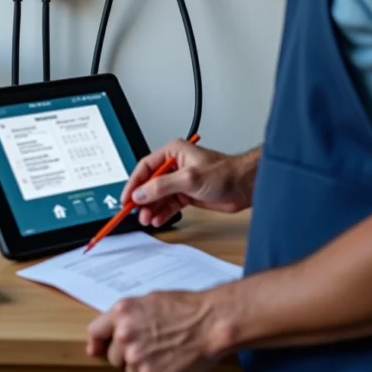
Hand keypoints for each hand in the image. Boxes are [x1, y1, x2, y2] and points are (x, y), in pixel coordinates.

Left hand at [87, 289, 226, 371]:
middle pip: (114, 356)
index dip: (98, 342)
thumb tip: (114, 330)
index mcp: (123, 312)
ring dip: (146, 368)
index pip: (95, 332)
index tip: (98, 349)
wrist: (211, 322)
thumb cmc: (187, 308)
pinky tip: (175, 364)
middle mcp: (125, 335)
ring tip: (167, 353)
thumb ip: (128, 316)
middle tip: (152, 346)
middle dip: (130, 355)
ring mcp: (137, 358)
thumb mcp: (151, 301)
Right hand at [121, 139, 253, 228]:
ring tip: (147, 219)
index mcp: (173, 153)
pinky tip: (157, 219)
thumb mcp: (189, 178)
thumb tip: (141, 192)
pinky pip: (168, 204)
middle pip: (150, 183)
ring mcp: (180, 181)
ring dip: (151, 208)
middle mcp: (174, 166)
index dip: (134, 183)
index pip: (145, 167)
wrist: (244, 186)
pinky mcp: (187, 194)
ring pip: (158, 196)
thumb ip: (163, 186)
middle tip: (136, 212)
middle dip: (142, 199)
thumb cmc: (224, 173)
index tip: (127, 198)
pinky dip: (162, 212)